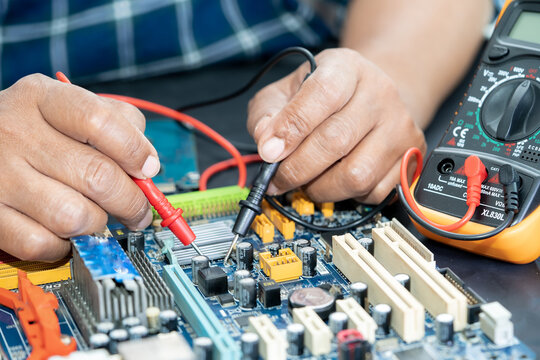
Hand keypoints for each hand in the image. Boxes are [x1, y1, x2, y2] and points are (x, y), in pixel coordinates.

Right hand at [0, 74, 158, 260]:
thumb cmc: (31, 129)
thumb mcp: (66, 107)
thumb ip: (114, 121)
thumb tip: (148, 161)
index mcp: (40, 99)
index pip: (100, 121)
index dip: (135, 150)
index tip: (148, 169)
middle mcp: (16, 134)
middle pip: (98, 176)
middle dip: (132, 202)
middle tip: (137, 210)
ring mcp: (0, 176)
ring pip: (75, 217)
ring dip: (98, 224)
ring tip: (97, 217)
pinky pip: (42, 243)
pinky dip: (63, 245)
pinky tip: (64, 231)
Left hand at [248, 48, 425, 202]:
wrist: (374, 96)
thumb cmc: (325, 96)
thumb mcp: (287, 90)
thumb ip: (267, 113)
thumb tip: (266, 142)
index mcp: (346, 67)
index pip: (322, 94)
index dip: (291, 128)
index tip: (268, 152)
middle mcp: (380, 93)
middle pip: (336, 141)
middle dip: (297, 169)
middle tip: (278, 179)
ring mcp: (400, 125)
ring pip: (356, 175)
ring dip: (321, 188)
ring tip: (307, 181)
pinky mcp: (411, 155)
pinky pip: (374, 192)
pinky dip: (348, 196)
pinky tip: (336, 180)